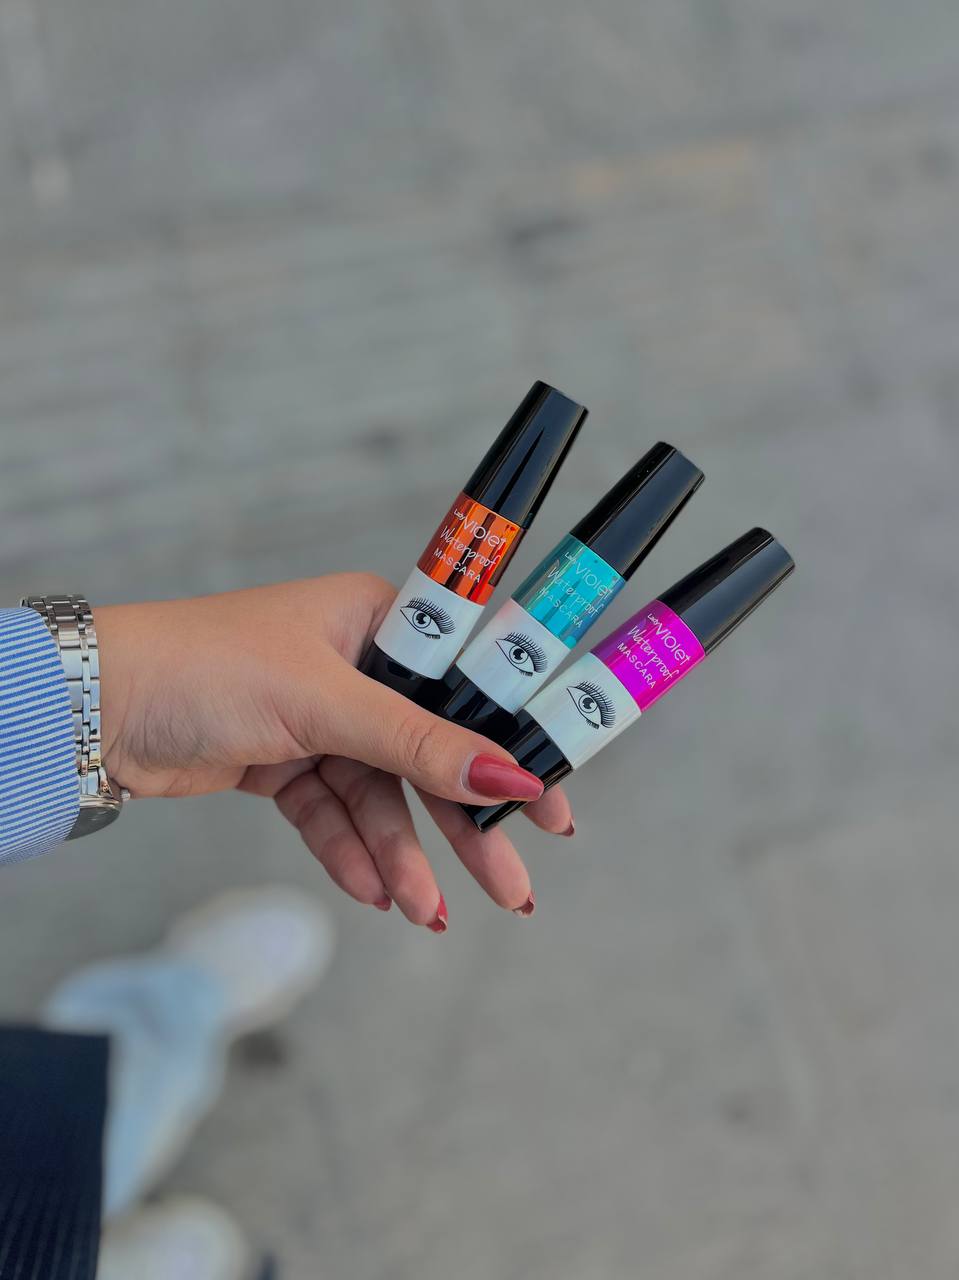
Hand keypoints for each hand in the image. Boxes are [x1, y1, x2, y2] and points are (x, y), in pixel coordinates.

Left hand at [96, 576, 573, 929]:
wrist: (98, 711)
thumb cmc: (206, 667)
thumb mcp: (324, 702)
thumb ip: (418, 743)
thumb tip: (508, 775)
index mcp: (377, 622)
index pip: (469, 684)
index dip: (513, 744)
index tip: (551, 801)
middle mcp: (357, 667)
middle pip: (431, 754)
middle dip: (464, 825)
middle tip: (511, 887)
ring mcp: (321, 719)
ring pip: (382, 798)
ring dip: (402, 856)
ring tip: (424, 913)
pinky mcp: (287, 763)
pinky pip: (334, 816)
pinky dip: (350, 853)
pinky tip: (370, 892)